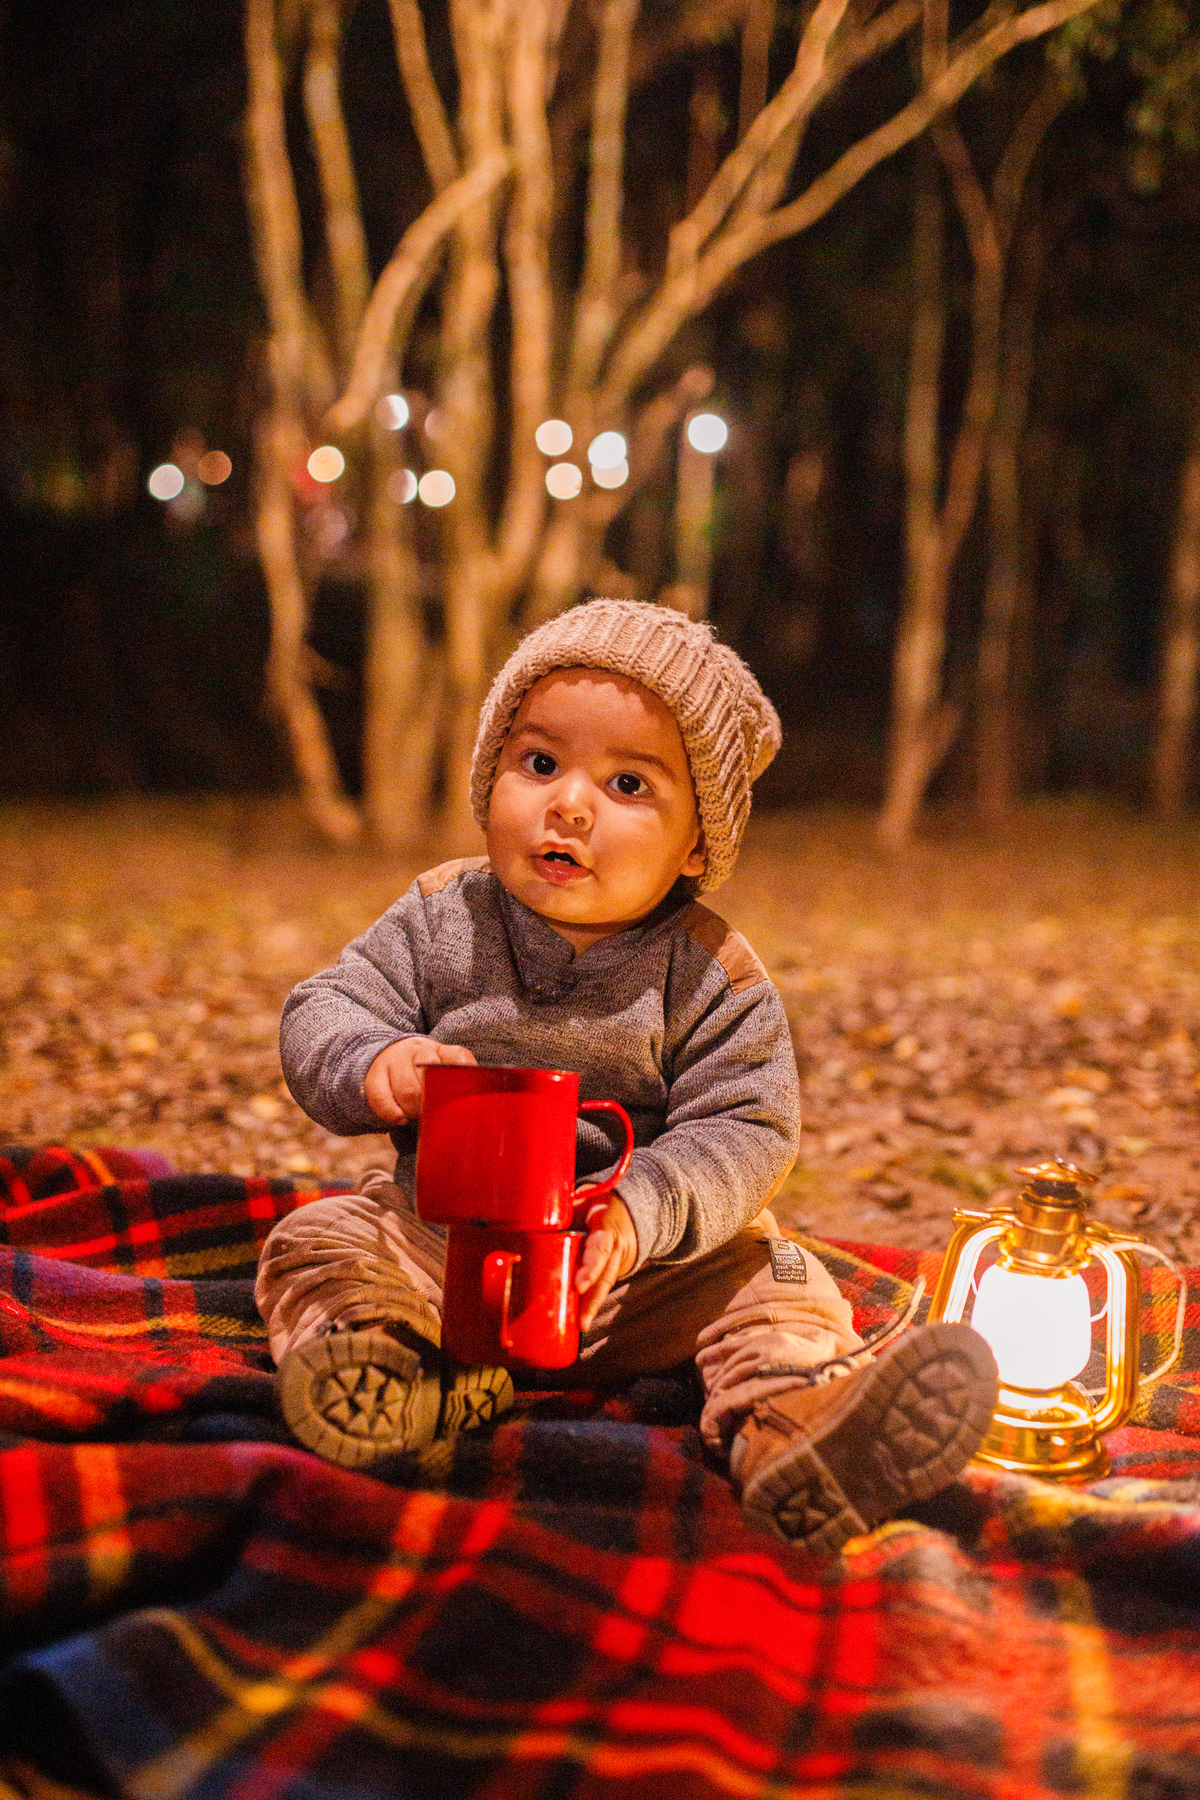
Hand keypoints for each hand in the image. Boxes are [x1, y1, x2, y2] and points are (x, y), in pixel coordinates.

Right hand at [363, 1037, 476, 1123]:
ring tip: (417, 1116)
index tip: (461, 1094)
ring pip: (406, 1089)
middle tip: (435, 1114)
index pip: (458, 1056)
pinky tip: (401, 1119)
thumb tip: (473, 1110)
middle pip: (429, 1077)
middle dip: (433, 1102)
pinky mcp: (374, 1075)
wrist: (390, 1055)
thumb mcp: (443, 1072)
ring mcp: (394, 1060)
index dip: (462, 1075)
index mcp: (441, 1050)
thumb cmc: (425, 1075)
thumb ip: (457, 1085)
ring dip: (414, 1109)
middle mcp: (418, 1050)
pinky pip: (380, 1097)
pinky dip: (392, 1112)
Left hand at [575, 1194, 637, 1331]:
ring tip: (581, 1325)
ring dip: (592, 1307)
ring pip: (605, 1286)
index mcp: (606, 1227)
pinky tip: (581, 1318)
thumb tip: (528, 1222)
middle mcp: (615, 1248)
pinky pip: (602, 1287)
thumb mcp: (582, 1201)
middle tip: (581, 1322)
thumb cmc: (596, 1204)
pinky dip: (592, 1302)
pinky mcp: (612, 1270)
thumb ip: (562, 1212)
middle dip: (592, 1301)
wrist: (628, 1208)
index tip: (579, 1286)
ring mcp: (616, 1261)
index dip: (591, 1269)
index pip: (600, 1249)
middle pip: (605, 1277)